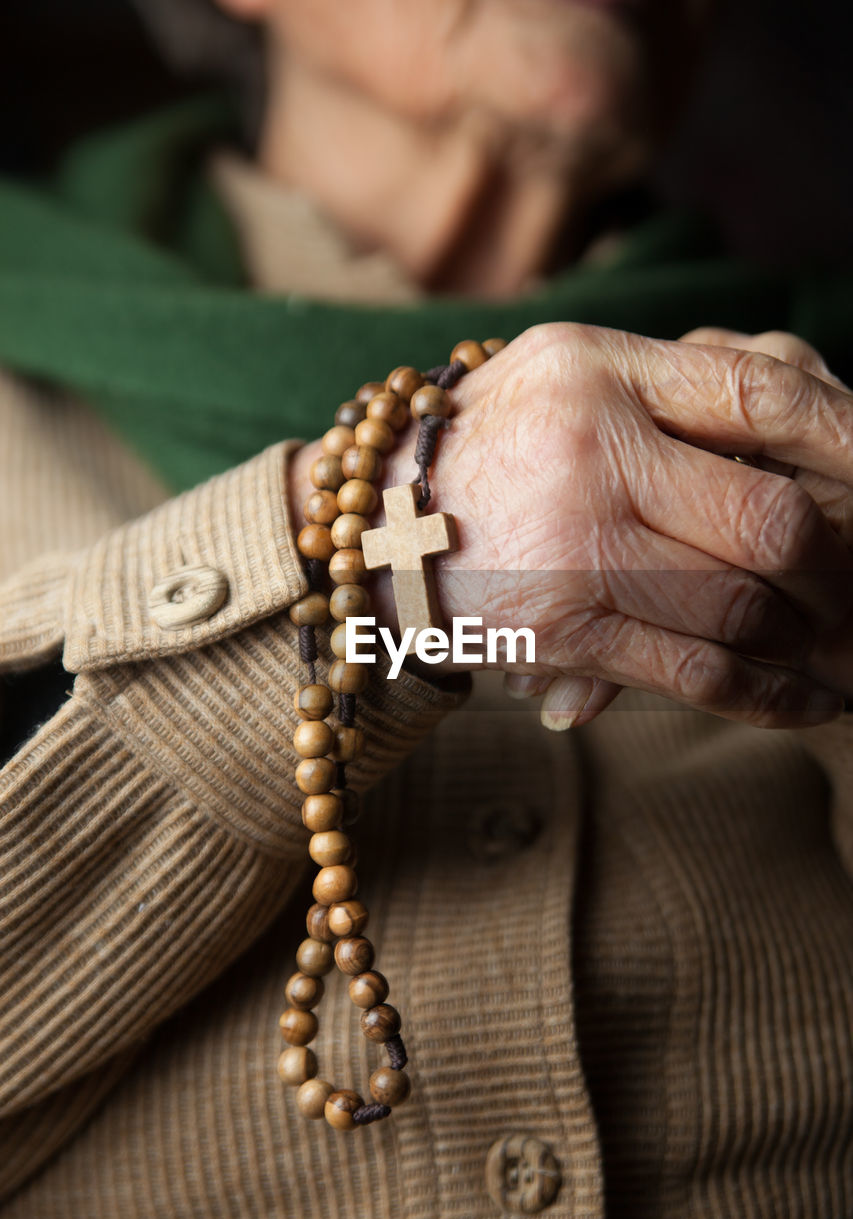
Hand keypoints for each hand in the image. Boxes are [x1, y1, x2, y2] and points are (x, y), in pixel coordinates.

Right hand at [378, 323, 852, 727]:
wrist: (374, 526)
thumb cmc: (493, 442)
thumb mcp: (564, 372)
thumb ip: (670, 388)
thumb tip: (808, 423)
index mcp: (600, 370)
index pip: (761, 395)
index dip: (851, 435)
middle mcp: (590, 451)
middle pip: (770, 518)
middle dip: (838, 565)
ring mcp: (572, 546)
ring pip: (742, 607)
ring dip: (807, 635)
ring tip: (834, 643)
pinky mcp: (560, 630)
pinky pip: (695, 673)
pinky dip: (771, 696)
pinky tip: (810, 702)